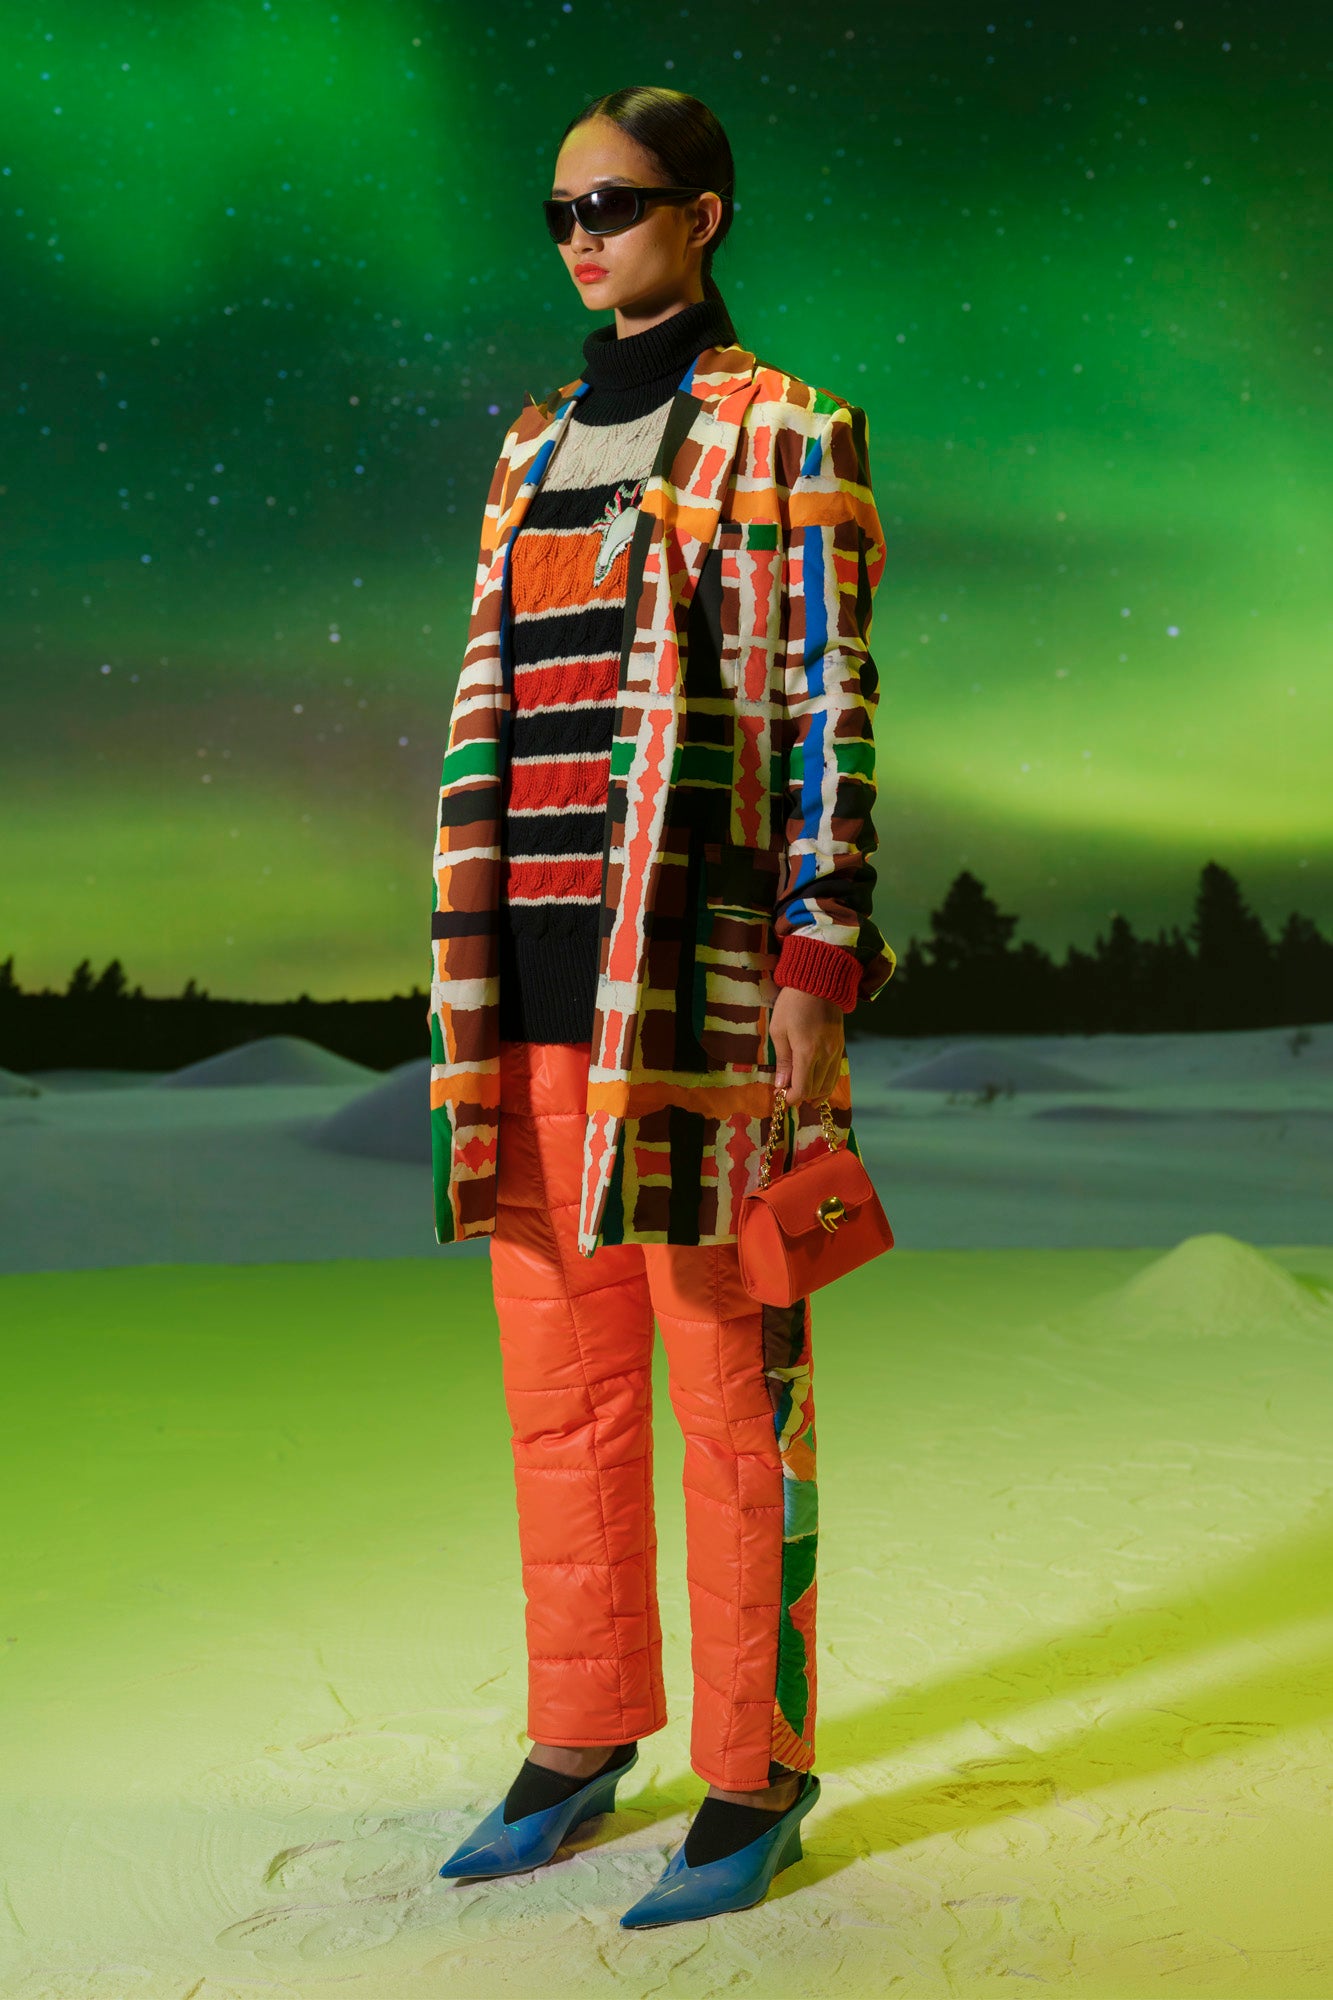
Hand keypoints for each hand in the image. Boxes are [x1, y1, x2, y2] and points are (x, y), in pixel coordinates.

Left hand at [769, 986, 844, 1105]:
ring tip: (805, 1097)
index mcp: (807, 1052)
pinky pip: (835, 1072)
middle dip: (802, 1096)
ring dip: (816, 1093)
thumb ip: (783, 1060)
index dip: (792, 1098)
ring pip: (829, 1083)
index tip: (783, 1098)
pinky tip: (818, 1086)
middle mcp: (825, 1055)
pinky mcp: (840, 1046)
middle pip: (816, 1089)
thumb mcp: (779, 1030)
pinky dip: (826, 1083)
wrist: (820, 981)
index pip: (803, 1088)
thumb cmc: (792, 1004)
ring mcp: (836, 1051)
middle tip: (789, 1095)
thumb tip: (782, 1085)